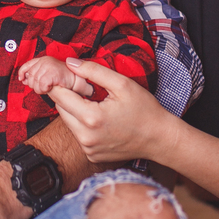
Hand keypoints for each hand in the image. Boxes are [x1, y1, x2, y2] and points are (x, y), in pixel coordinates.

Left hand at [18, 56, 91, 96]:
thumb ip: (36, 75)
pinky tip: (52, 88)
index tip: (22, 79)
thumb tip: (23, 79)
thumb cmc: (64, 79)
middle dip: (35, 85)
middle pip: (30, 76)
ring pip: (35, 83)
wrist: (78, 81)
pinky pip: (41, 86)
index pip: (27, 65)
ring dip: (41, 89)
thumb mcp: (47, 74)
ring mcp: (48, 66)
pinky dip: (45, 90)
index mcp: (43, 59)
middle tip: (45, 86)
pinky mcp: (52, 73)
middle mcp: (45, 61)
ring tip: (50, 87)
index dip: (22, 72)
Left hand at [48, 58, 173, 164]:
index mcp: (91, 118)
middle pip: (60, 109)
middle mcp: (85, 137)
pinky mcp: (92, 156)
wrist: (160, 139)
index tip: (66, 75)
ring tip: (95, 103)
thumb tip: (69, 63)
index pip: (58, 95)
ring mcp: (88, 149)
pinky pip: (79, 135)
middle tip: (84, 88)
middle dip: (67, 95)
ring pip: (68, 122)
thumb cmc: (144, 110)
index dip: (59, 82)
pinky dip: (83, 125)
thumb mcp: (122, 84)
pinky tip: (100, 120)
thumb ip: (93, 71)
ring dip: (75, 110)